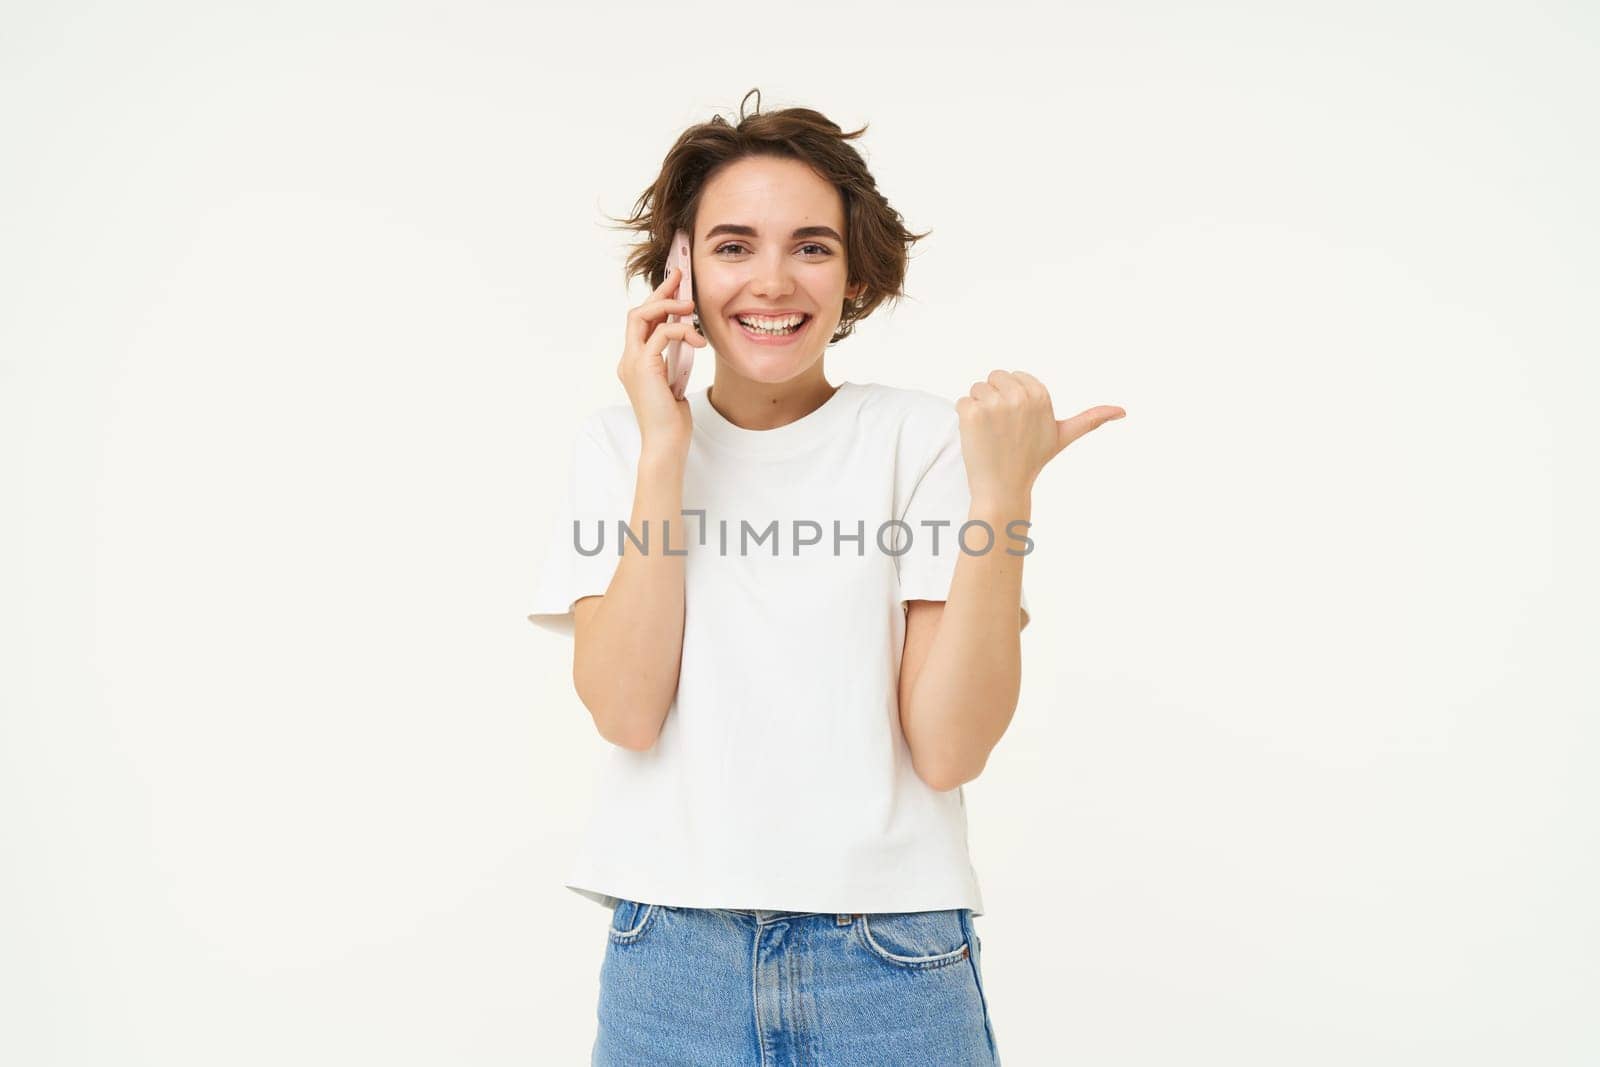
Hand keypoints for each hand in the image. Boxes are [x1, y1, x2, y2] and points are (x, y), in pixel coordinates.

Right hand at [616, 265, 707, 457]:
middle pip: (637, 312)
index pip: (642, 322)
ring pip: (641, 316)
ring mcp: (632, 363)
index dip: (658, 299)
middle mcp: (629, 359)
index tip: (675, 283)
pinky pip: (660, 334)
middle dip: (660, 292)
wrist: (666, 443)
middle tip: (682, 279)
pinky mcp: (643, 367)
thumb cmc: (672, 420)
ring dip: (668, 306)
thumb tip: (687, 338)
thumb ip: (673, 360)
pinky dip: (680, 330)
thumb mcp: (675, 381)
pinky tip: (698, 340)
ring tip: (691, 309)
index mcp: (635, 362)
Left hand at [955, 370, 1124, 501]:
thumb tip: (1123, 411)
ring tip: (991, 434)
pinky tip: (977, 437)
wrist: (1003, 489)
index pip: (1012, 377)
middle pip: (993, 378)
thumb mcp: (1063, 436)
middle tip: (1003, 429)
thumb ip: (1091, 420)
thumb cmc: (1032, 461)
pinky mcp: (972, 413)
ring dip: (979, 409)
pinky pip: (962, 402)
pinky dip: (964, 419)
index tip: (1018, 424)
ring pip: (976, 389)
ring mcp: (995, 404)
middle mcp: (1020, 396)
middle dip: (994, 399)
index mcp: (1040, 394)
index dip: (1011, 399)